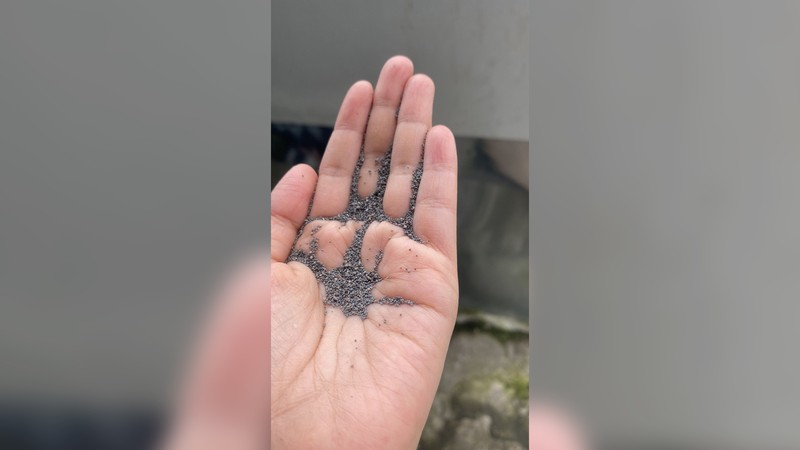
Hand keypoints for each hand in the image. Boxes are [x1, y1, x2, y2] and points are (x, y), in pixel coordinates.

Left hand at [271, 56, 458, 449]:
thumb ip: (280, 217)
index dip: (348, 131)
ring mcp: (396, 271)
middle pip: (377, 173)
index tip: (361, 90)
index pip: (337, 178)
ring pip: (411, 188)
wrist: (302, 435)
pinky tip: (440, 139)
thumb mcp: (255, 276)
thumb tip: (305, 170)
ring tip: (422, 87)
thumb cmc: (267, 371)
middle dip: (389, 119)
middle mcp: (356, 257)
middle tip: (401, 71)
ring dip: (417, 135)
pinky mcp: (430, 290)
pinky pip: (439, 225)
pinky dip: (442, 180)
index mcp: (313, 254)